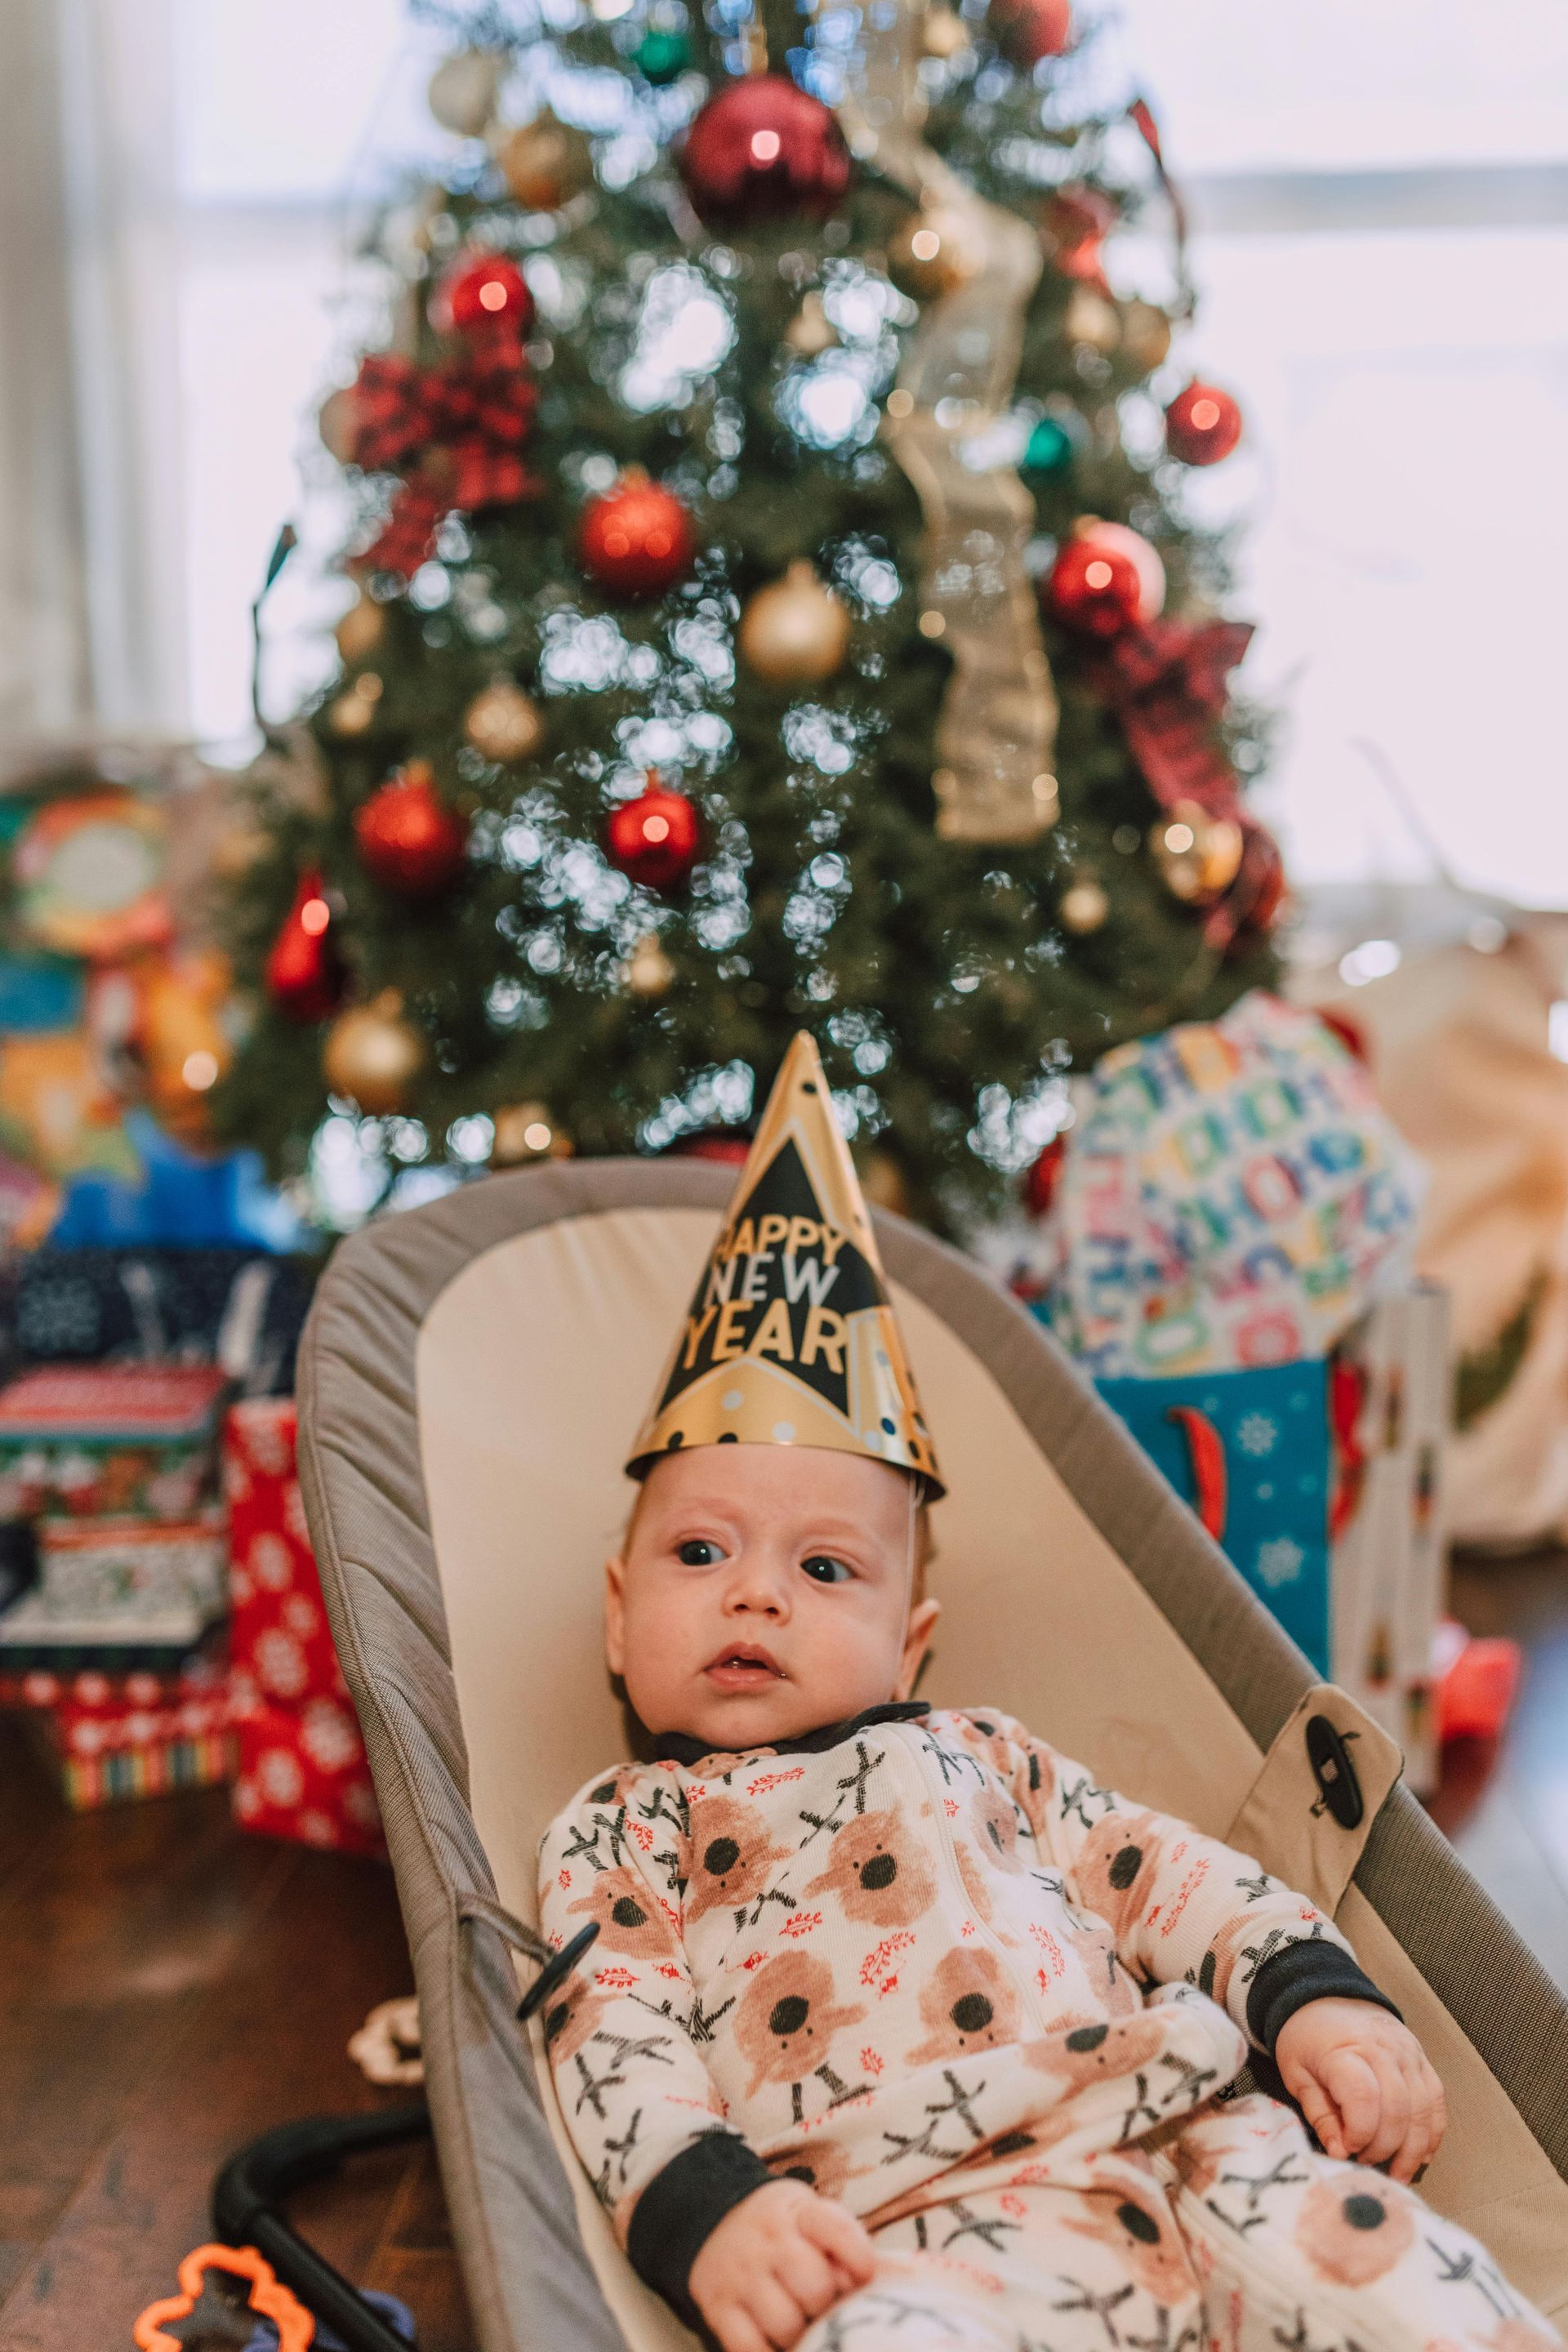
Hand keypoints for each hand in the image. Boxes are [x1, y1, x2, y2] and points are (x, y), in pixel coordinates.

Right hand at [689, 2178, 875, 2351]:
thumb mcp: (813, 2217)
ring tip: (805, 2328)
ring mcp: (739, 2274)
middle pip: (815, 2287)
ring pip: (785, 2324)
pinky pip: (747, 2348)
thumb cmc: (784, 2227)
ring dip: (802, 2336)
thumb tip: (884, 2281)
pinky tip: (780, 2347)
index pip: (835, 2228)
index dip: (858, 2257)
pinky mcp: (717, 2305)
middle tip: (828, 2309)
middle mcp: (767, 2239)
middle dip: (829, 2307)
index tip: (866, 2277)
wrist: (713, 2216)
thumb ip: (846, 2244)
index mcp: (798, 2212)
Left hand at [1275, 1997, 1445, 2183]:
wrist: (1326, 1998)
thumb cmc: (1307, 2039)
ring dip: (1412, 2149)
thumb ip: (1319, 2115)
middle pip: (1398, 2110)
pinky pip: (1436, 2101)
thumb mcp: (1297, 2074)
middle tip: (1366, 2163)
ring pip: (1423, 2110)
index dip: (1359, 2133)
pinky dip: (1431, 2133)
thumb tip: (1340, 2153)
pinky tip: (1419, 2155)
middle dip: (1384, 2147)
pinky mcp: (1422, 2059)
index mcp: (1345, 2050)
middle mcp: (1383, 2049)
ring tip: (1396, 2174)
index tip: (1347, 2150)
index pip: (1364, 2098)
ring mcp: (1408, 2053)